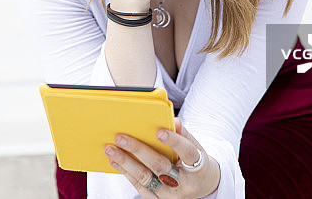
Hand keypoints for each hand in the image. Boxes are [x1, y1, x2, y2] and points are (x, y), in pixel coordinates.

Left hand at [104, 118, 219, 197]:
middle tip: (120, 137)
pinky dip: (126, 172)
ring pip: (145, 178)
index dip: (174, 142)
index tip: (159, 131)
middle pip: (160, 166)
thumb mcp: (195, 147)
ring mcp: (170, 195)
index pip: (187, 153)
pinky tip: (115, 160)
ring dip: (125, 162)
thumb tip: (173, 120)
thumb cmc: (194, 161)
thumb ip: (183, 134)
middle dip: (138, 150)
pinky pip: (140, 186)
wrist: (201, 187)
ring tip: (110, 149)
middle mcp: (184, 184)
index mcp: (198, 168)